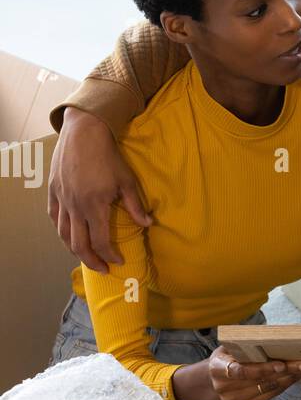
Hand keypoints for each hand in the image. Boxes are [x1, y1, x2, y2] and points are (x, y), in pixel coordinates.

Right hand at [48, 108, 152, 271]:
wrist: (84, 131)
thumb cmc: (108, 155)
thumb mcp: (127, 181)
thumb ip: (135, 205)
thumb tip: (147, 224)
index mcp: (94, 206)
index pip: (100, 241)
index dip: (110, 255)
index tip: (119, 261)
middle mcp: (75, 206)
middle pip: (78, 245)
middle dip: (91, 261)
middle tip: (102, 268)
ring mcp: (62, 199)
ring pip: (63, 234)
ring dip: (75, 249)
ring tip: (86, 255)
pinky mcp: (53, 191)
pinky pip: (54, 217)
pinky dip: (62, 230)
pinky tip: (70, 234)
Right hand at [171, 346, 300, 399]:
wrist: (210, 381)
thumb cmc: (224, 358)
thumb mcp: (227, 348)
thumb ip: (243, 346)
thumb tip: (273, 337)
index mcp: (218, 368)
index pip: (241, 371)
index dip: (262, 369)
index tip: (281, 364)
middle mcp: (224, 387)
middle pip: (260, 380)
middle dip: (287, 372)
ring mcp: (234, 399)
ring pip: (268, 389)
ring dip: (290, 379)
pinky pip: (268, 396)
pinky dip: (284, 386)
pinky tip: (296, 378)